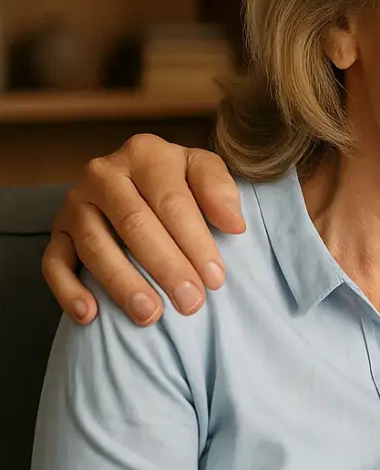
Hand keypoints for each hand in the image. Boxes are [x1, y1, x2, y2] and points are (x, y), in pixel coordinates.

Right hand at [43, 134, 244, 325]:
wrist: (138, 179)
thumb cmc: (179, 180)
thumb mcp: (204, 171)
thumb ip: (221, 191)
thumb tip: (234, 224)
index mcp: (144, 153)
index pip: (172, 202)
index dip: (196, 242)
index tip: (216, 278)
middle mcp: (103, 173)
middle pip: (135, 225)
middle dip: (166, 267)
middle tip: (191, 303)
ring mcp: (75, 203)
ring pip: (96, 246)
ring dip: (123, 284)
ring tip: (151, 315)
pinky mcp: (57, 232)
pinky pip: (54, 264)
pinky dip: (69, 291)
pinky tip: (89, 316)